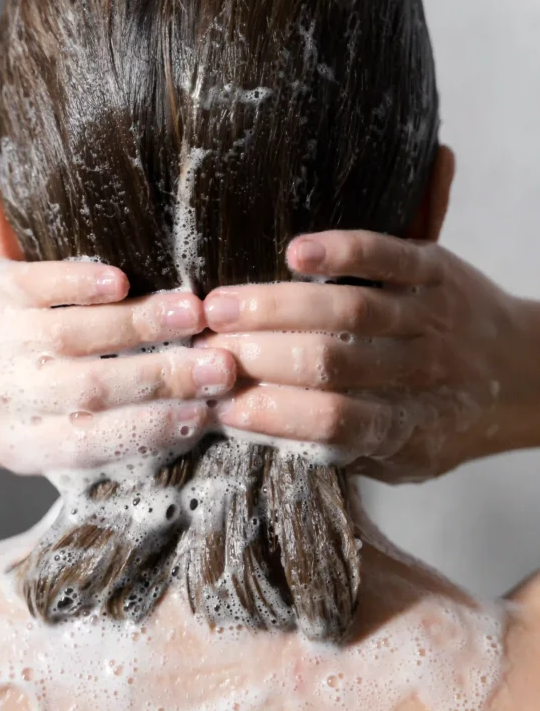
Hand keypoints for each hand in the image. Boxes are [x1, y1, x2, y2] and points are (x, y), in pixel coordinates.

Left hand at [0, 259, 234, 473]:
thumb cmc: (14, 399)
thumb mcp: (40, 432)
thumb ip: (104, 433)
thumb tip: (192, 423)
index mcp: (19, 444)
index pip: (91, 443)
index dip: (149, 429)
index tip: (202, 415)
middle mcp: (3, 396)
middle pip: (91, 388)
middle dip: (163, 377)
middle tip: (219, 366)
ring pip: (76, 333)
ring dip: (141, 323)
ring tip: (194, 315)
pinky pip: (45, 284)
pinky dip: (85, 283)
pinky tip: (124, 282)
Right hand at [198, 231, 539, 481]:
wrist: (519, 373)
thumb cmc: (441, 420)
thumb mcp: (400, 459)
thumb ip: (339, 448)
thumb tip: (256, 432)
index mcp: (409, 430)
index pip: (336, 425)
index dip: (276, 416)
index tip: (222, 408)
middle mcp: (421, 374)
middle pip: (332, 364)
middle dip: (259, 355)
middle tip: (203, 349)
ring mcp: (430, 318)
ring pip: (349, 310)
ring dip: (278, 307)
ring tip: (220, 307)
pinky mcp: (436, 270)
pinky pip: (387, 257)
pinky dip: (342, 251)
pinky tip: (295, 252)